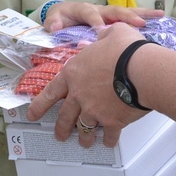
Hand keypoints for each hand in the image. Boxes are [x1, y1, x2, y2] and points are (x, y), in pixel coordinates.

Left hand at [27, 23, 147, 145]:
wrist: (142, 70)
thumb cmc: (126, 51)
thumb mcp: (112, 33)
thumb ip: (102, 36)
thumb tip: (100, 34)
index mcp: (74, 73)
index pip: (51, 92)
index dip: (39, 104)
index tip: (32, 114)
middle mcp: (80, 94)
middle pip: (65, 116)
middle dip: (61, 128)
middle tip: (60, 135)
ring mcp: (95, 110)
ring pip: (84, 128)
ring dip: (84, 137)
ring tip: (85, 143)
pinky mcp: (112, 121)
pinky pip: (109, 134)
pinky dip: (109, 139)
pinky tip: (109, 142)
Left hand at [43, 2, 163, 32]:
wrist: (65, 13)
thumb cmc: (61, 17)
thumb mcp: (54, 18)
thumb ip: (54, 22)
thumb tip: (55, 26)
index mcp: (85, 9)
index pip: (91, 14)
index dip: (96, 21)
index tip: (101, 31)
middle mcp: (100, 9)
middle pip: (115, 11)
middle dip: (127, 16)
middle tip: (139, 23)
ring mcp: (109, 14)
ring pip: (127, 11)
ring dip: (143, 14)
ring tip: (160, 14)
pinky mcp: (115, 20)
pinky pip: (131, 18)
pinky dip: (145, 18)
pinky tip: (160, 21)